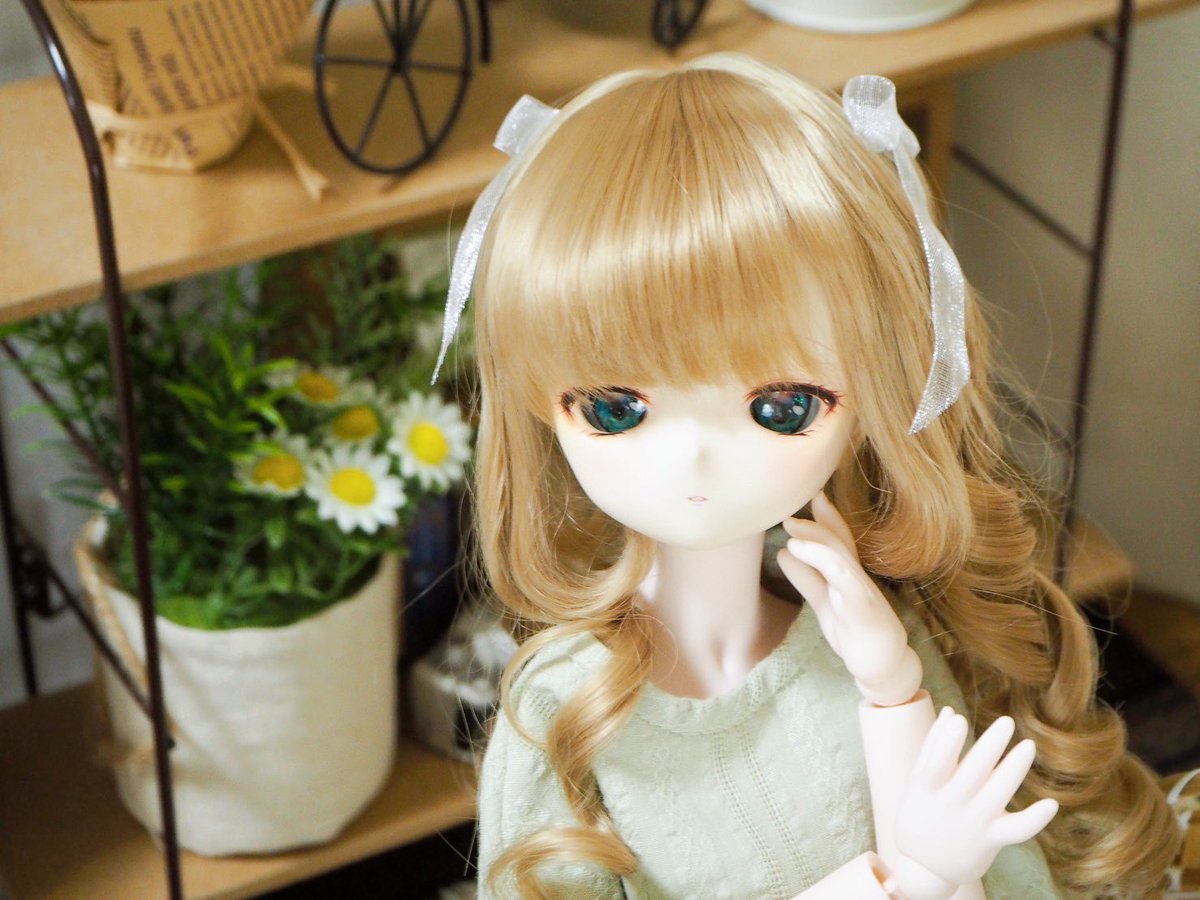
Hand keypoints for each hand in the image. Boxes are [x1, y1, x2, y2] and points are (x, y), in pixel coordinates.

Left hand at [776, 492, 920, 705]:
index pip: (838, 540)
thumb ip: (807, 579)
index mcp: (849, 577)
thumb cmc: (856, 634)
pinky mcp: (864, 610)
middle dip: (816, 523)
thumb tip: (784, 553)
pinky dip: (822, 560)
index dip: (824, 516)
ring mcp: (863, 592)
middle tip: (789, 512)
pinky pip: (845, 580)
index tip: (809, 493)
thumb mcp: (825, 603)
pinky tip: (799, 552)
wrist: (884, 669)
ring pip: (841, 556)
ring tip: (791, 526)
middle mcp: (857, 579)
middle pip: (838, 542)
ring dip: (815, 538)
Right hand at [892, 708, 1058, 894]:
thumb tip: (950, 712)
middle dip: (991, 745)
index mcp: (926, 788)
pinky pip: (1017, 830)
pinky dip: (1036, 819)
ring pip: (998, 793)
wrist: (925, 868)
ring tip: (1028, 745)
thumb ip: (933, 746)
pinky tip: (1051, 803)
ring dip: (1015, 768)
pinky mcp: (990, 840)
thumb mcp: (916, 782)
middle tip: (1007, 721)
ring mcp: (972, 823)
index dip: (946, 743)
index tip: (959, 721)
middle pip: (973, 772)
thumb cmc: (920, 814)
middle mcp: (949, 805)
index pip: (935, 764)